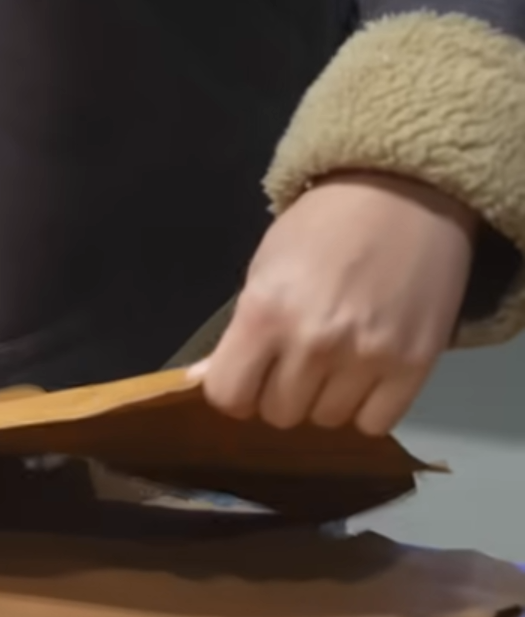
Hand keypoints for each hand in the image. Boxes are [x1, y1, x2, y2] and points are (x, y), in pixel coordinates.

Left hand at [195, 172, 476, 436]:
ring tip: (337, 361)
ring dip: (325, 399)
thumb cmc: (323, 227)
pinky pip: (374, 423)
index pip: (228, 395)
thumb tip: (201, 380)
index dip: (235, 391)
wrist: (406, 194)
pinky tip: (367, 375)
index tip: (249, 376)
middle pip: (278, 414)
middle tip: (298, 360)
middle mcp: (313, 341)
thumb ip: (237, 331)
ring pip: (326, 420)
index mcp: (265, 312)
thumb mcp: (264, 269)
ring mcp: (367, 356)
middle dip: (281, 393)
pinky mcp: (414, 364)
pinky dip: (367, 408)